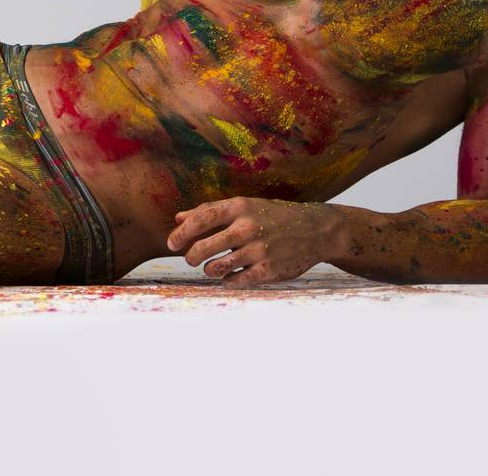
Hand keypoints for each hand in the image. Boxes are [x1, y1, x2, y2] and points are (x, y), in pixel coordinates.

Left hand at [165, 197, 347, 288]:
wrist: (317, 230)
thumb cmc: (273, 215)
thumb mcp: (244, 206)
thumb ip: (210, 211)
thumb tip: (178, 218)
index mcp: (240, 207)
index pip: (201, 219)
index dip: (181, 234)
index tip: (171, 244)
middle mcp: (248, 227)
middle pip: (204, 247)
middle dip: (191, 256)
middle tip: (190, 259)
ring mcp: (259, 250)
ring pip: (217, 267)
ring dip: (209, 270)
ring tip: (211, 267)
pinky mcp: (269, 270)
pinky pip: (236, 281)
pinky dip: (227, 281)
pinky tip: (229, 277)